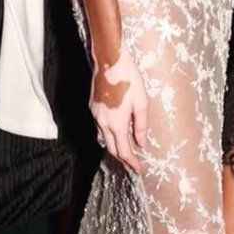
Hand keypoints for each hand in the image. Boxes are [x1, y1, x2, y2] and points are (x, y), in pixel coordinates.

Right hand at [90, 43, 147, 174]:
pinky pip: (99, 127)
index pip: (124, 151)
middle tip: (132, 166)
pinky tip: (115, 133)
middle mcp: (103, 123)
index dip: (131, 163)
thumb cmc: (129, 80)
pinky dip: (108, 135)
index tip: (139, 170)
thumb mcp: (141, 103)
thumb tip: (141, 144)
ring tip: (125, 153)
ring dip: (114, 147)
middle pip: (112, 148)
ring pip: (104, 138)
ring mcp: (95, 115)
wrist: (109, 62)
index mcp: (117, 124)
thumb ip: (141, 126)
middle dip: (122, 160)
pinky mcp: (92, 108)